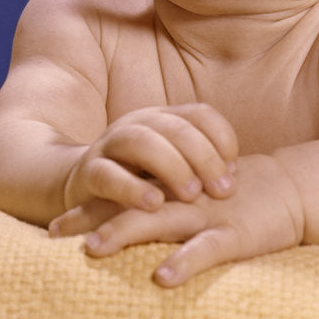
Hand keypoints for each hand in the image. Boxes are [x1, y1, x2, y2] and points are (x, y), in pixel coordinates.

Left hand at [51, 153, 305, 286]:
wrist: (291, 188)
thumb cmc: (239, 193)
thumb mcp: (200, 192)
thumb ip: (169, 199)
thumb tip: (129, 215)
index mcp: (175, 188)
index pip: (124, 194)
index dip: (89, 208)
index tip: (53, 227)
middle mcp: (183, 198)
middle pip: (129, 206)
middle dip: (91, 219)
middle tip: (55, 232)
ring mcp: (206, 214)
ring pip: (160, 222)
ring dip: (124, 233)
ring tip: (92, 248)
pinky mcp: (233, 233)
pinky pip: (205, 250)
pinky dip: (184, 262)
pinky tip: (162, 278)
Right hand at [55, 103, 238, 226]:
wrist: (83, 194)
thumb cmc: (143, 183)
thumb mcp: (174, 170)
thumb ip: (200, 168)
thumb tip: (233, 178)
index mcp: (163, 119)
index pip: (200, 114)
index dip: (222, 137)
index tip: (235, 170)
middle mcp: (137, 124)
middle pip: (175, 127)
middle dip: (203, 157)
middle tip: (222, 189)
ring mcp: (110, 145)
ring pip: (141, 141)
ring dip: (171, 166)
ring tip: (191, 193)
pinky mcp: (88, 173)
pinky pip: (108, 175)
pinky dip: (132, 189)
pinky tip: (154, 205)